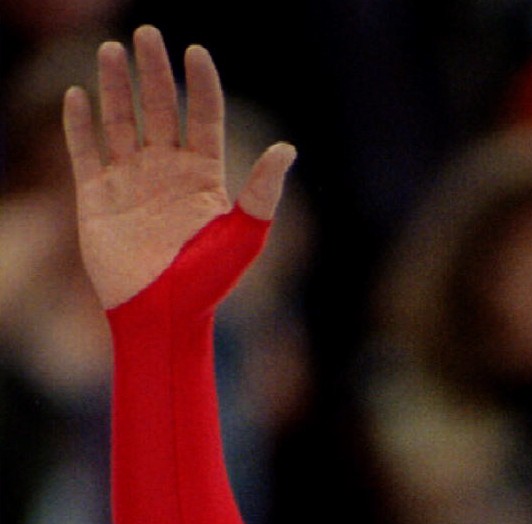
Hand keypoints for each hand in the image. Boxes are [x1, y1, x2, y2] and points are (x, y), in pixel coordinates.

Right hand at [62, 25, 293, 309]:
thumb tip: (288, 149)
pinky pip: (86, 151)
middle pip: (160, 109)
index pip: (202, 117)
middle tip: (147, 34)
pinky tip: (80, 95)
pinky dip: (81, 124)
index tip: (195, 50)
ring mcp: (130, 181)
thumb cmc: (208, 284)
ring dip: (116, 86)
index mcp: (204, 178)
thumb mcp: (243, 238)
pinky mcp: (96, 196)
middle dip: (153, 71)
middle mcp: (167, 172)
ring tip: (112, 51)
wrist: (161, 317)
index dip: (200, 83)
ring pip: (121, 121)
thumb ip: (261, 193)